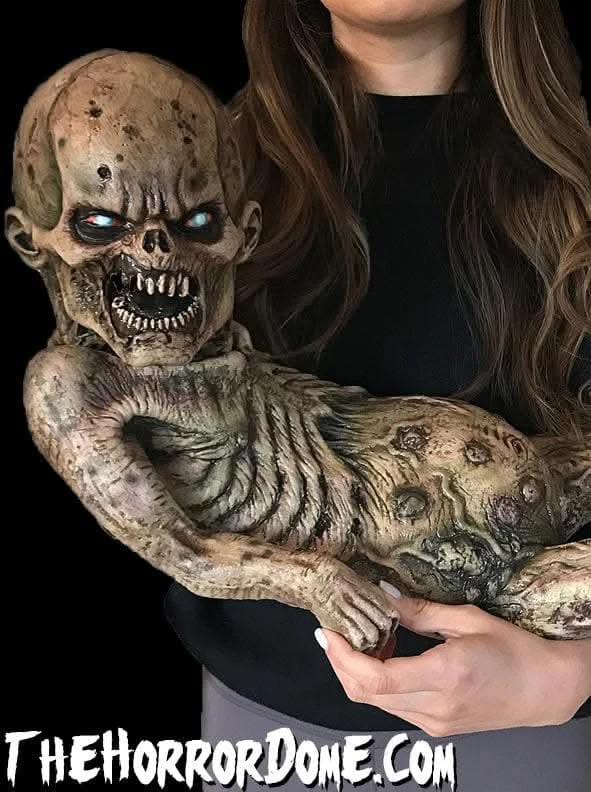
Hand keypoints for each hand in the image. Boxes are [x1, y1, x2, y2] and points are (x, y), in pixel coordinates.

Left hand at [315, 590, 590, 735]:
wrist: (544, 690)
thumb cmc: (514, 649)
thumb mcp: (467, 619)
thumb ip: (420, 611)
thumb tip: (382, 594)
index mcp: (445, 675)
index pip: (376, 678)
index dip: (343, 657)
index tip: (328, 632)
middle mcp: (436, 706)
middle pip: (366, 694)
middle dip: (339, 663)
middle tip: (331, 632)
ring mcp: (435, 722)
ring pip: (375, 703)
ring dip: (355, 672)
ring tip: (357, 638)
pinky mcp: (436, 727)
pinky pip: (392, 706)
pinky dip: (376, 683)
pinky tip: (381, 655)